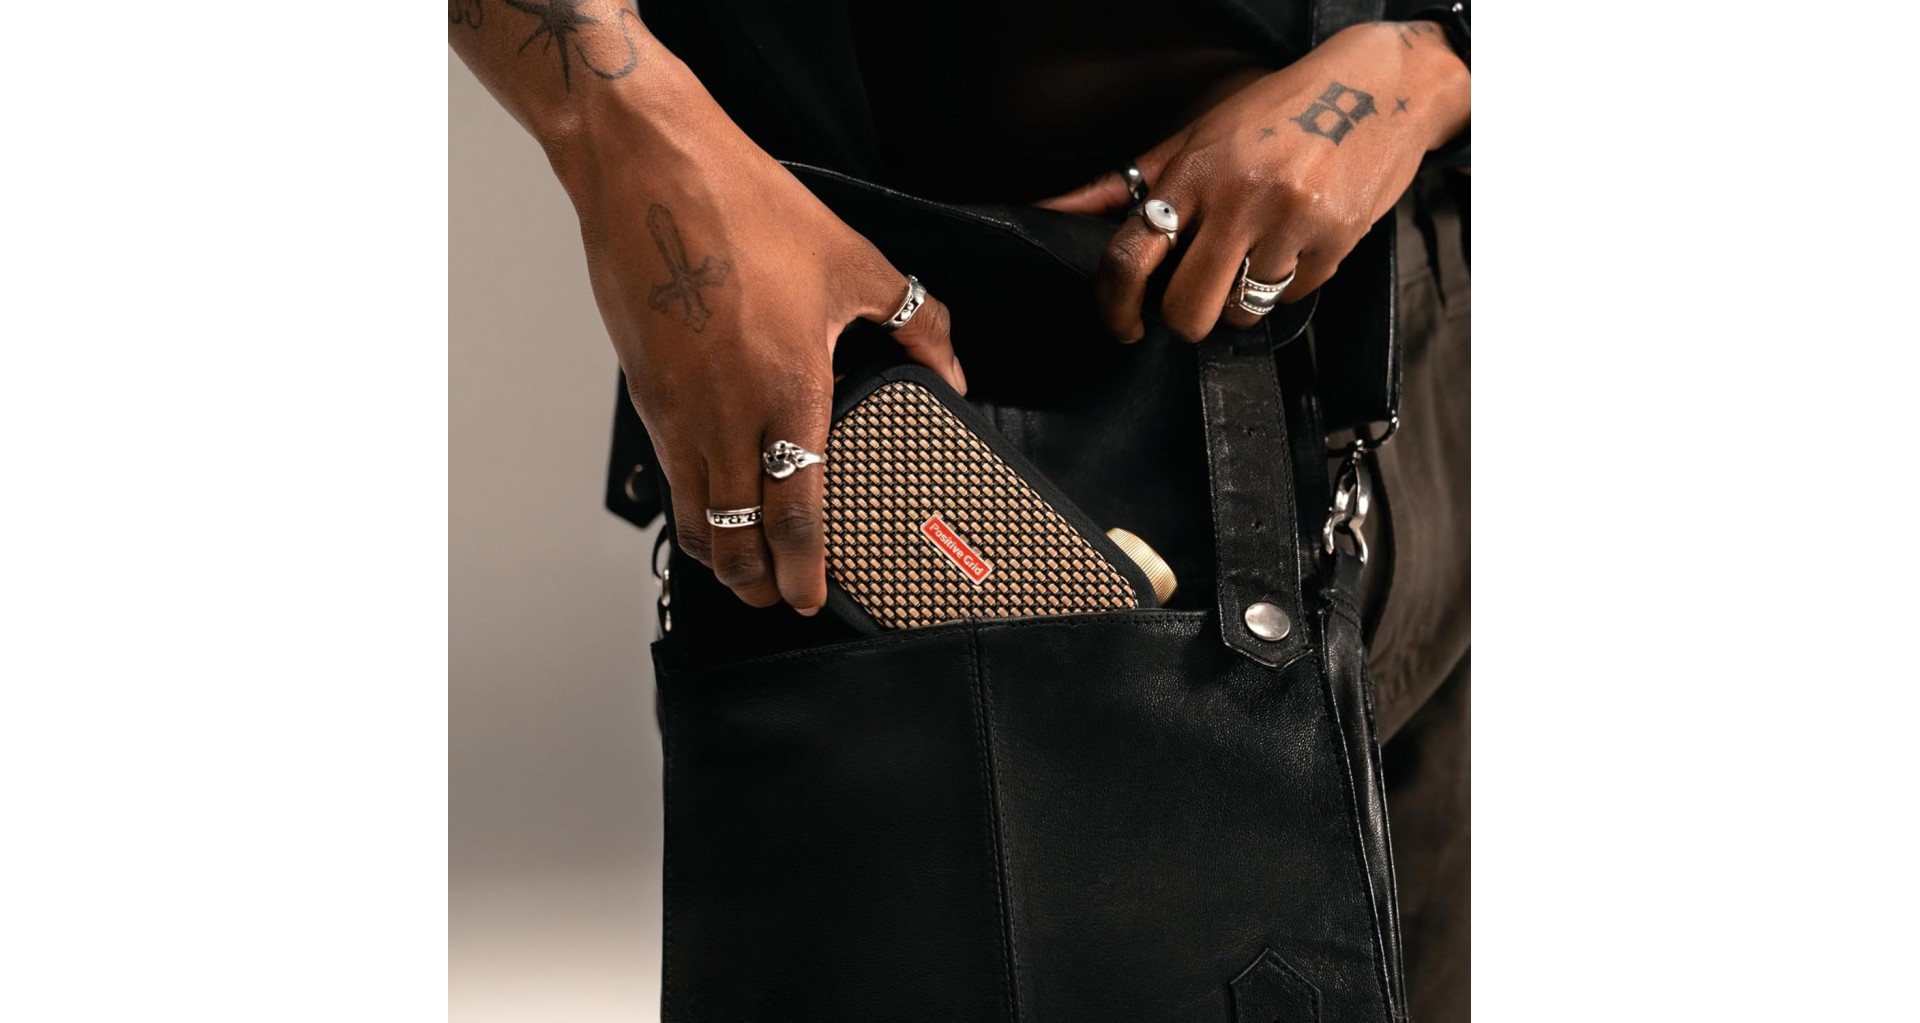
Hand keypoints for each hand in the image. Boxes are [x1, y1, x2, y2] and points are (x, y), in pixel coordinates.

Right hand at [558, 92, 965, 614]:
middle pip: (736, 536)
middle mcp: (724, 415)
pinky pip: (669, 472)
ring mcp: (676, 409)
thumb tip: (950, 369)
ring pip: (694, 515)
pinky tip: (711, 499)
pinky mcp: (645, 392)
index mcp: (785, 390)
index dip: (808, 569)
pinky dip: (691, 504)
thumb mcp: (853, 263)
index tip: (817, 597)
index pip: (797, 514)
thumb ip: (915, 324)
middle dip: (758, 583)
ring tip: (744, 569)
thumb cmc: (745, 209)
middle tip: (779, 598)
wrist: (649, 171)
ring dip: (719, 554)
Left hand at [1037, 22, 1468, 342]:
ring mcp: (1289, 222)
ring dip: (1240, 301)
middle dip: (1184, 321)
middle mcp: (1238, 197)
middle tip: (1193, 302)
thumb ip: (1126, 183)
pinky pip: (1293, 298)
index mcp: (1193, 170)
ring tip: (1255, 255)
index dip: (1115, 306)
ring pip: (1241, 312)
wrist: (1381, 87)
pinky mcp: (1335, 241)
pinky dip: (1290, 282)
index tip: (1122, 325)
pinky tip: (1298, 240)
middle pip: (1186, 309)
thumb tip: (1053, 210)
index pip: (1128, 256)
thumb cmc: (1277, 113)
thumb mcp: (1196, 137)